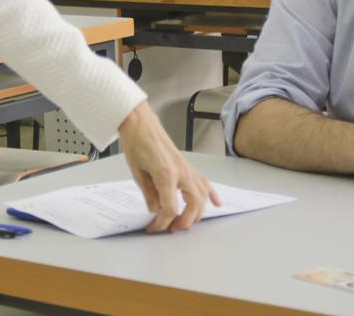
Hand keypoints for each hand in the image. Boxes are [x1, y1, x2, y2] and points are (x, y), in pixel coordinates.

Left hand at [118, 101, 220, 231]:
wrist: (140, 123)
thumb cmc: (136, 143)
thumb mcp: (137, 172)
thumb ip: (149, 194)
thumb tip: (155, 210)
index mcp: (166, 175)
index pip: (170, 208)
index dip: (162, 222)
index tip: (154, 227)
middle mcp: (181, 172)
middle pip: (193, 205)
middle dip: (184, 221)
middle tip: (171, 229)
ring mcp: (186, 168)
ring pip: (201, 196)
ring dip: (197, 212)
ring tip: (188, 222)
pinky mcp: (186, 165)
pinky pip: (204, 181)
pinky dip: (211, 193)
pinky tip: (217, 203)